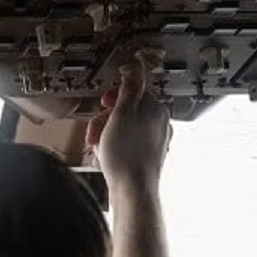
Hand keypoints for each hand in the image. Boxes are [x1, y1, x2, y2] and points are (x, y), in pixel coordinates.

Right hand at [85, 59, 171, 195]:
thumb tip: (134, 67)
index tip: (104, 103)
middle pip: (127, 110)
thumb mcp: (121, 113)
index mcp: (156, 109)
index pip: (134, 90)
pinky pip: (126, 144)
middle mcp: (158, 124)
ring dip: (107, 133)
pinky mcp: (145, 157)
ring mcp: (153, 142)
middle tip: (97, 129)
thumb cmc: (126, 156)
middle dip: (106, 118)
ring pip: (124, 128)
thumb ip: (128, 87)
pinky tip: (106, 156)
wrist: (132, 190)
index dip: (114, 96)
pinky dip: (113, 147)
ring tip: (99, 145)